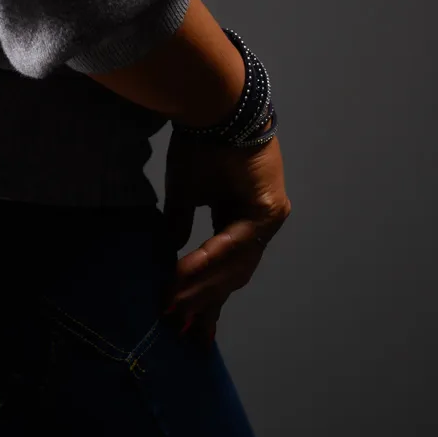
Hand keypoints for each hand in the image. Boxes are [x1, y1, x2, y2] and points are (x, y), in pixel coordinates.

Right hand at [159, 126, 291, 350]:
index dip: (206, 297)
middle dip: (204, 303)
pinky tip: (184, 273)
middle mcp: (260, 223)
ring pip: (234, 265)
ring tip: (173, 305)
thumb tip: (169, 251)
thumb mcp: (185, 192)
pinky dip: (208, 258)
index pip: (226, 268)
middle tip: (180, 329)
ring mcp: (268, 218)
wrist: (216, 107)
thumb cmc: (201, 142)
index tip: (187, 326)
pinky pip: (235, 242)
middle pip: (232, 275)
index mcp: (242, 218)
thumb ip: (180, 224)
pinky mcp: (268, 210)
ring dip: (201, 286)